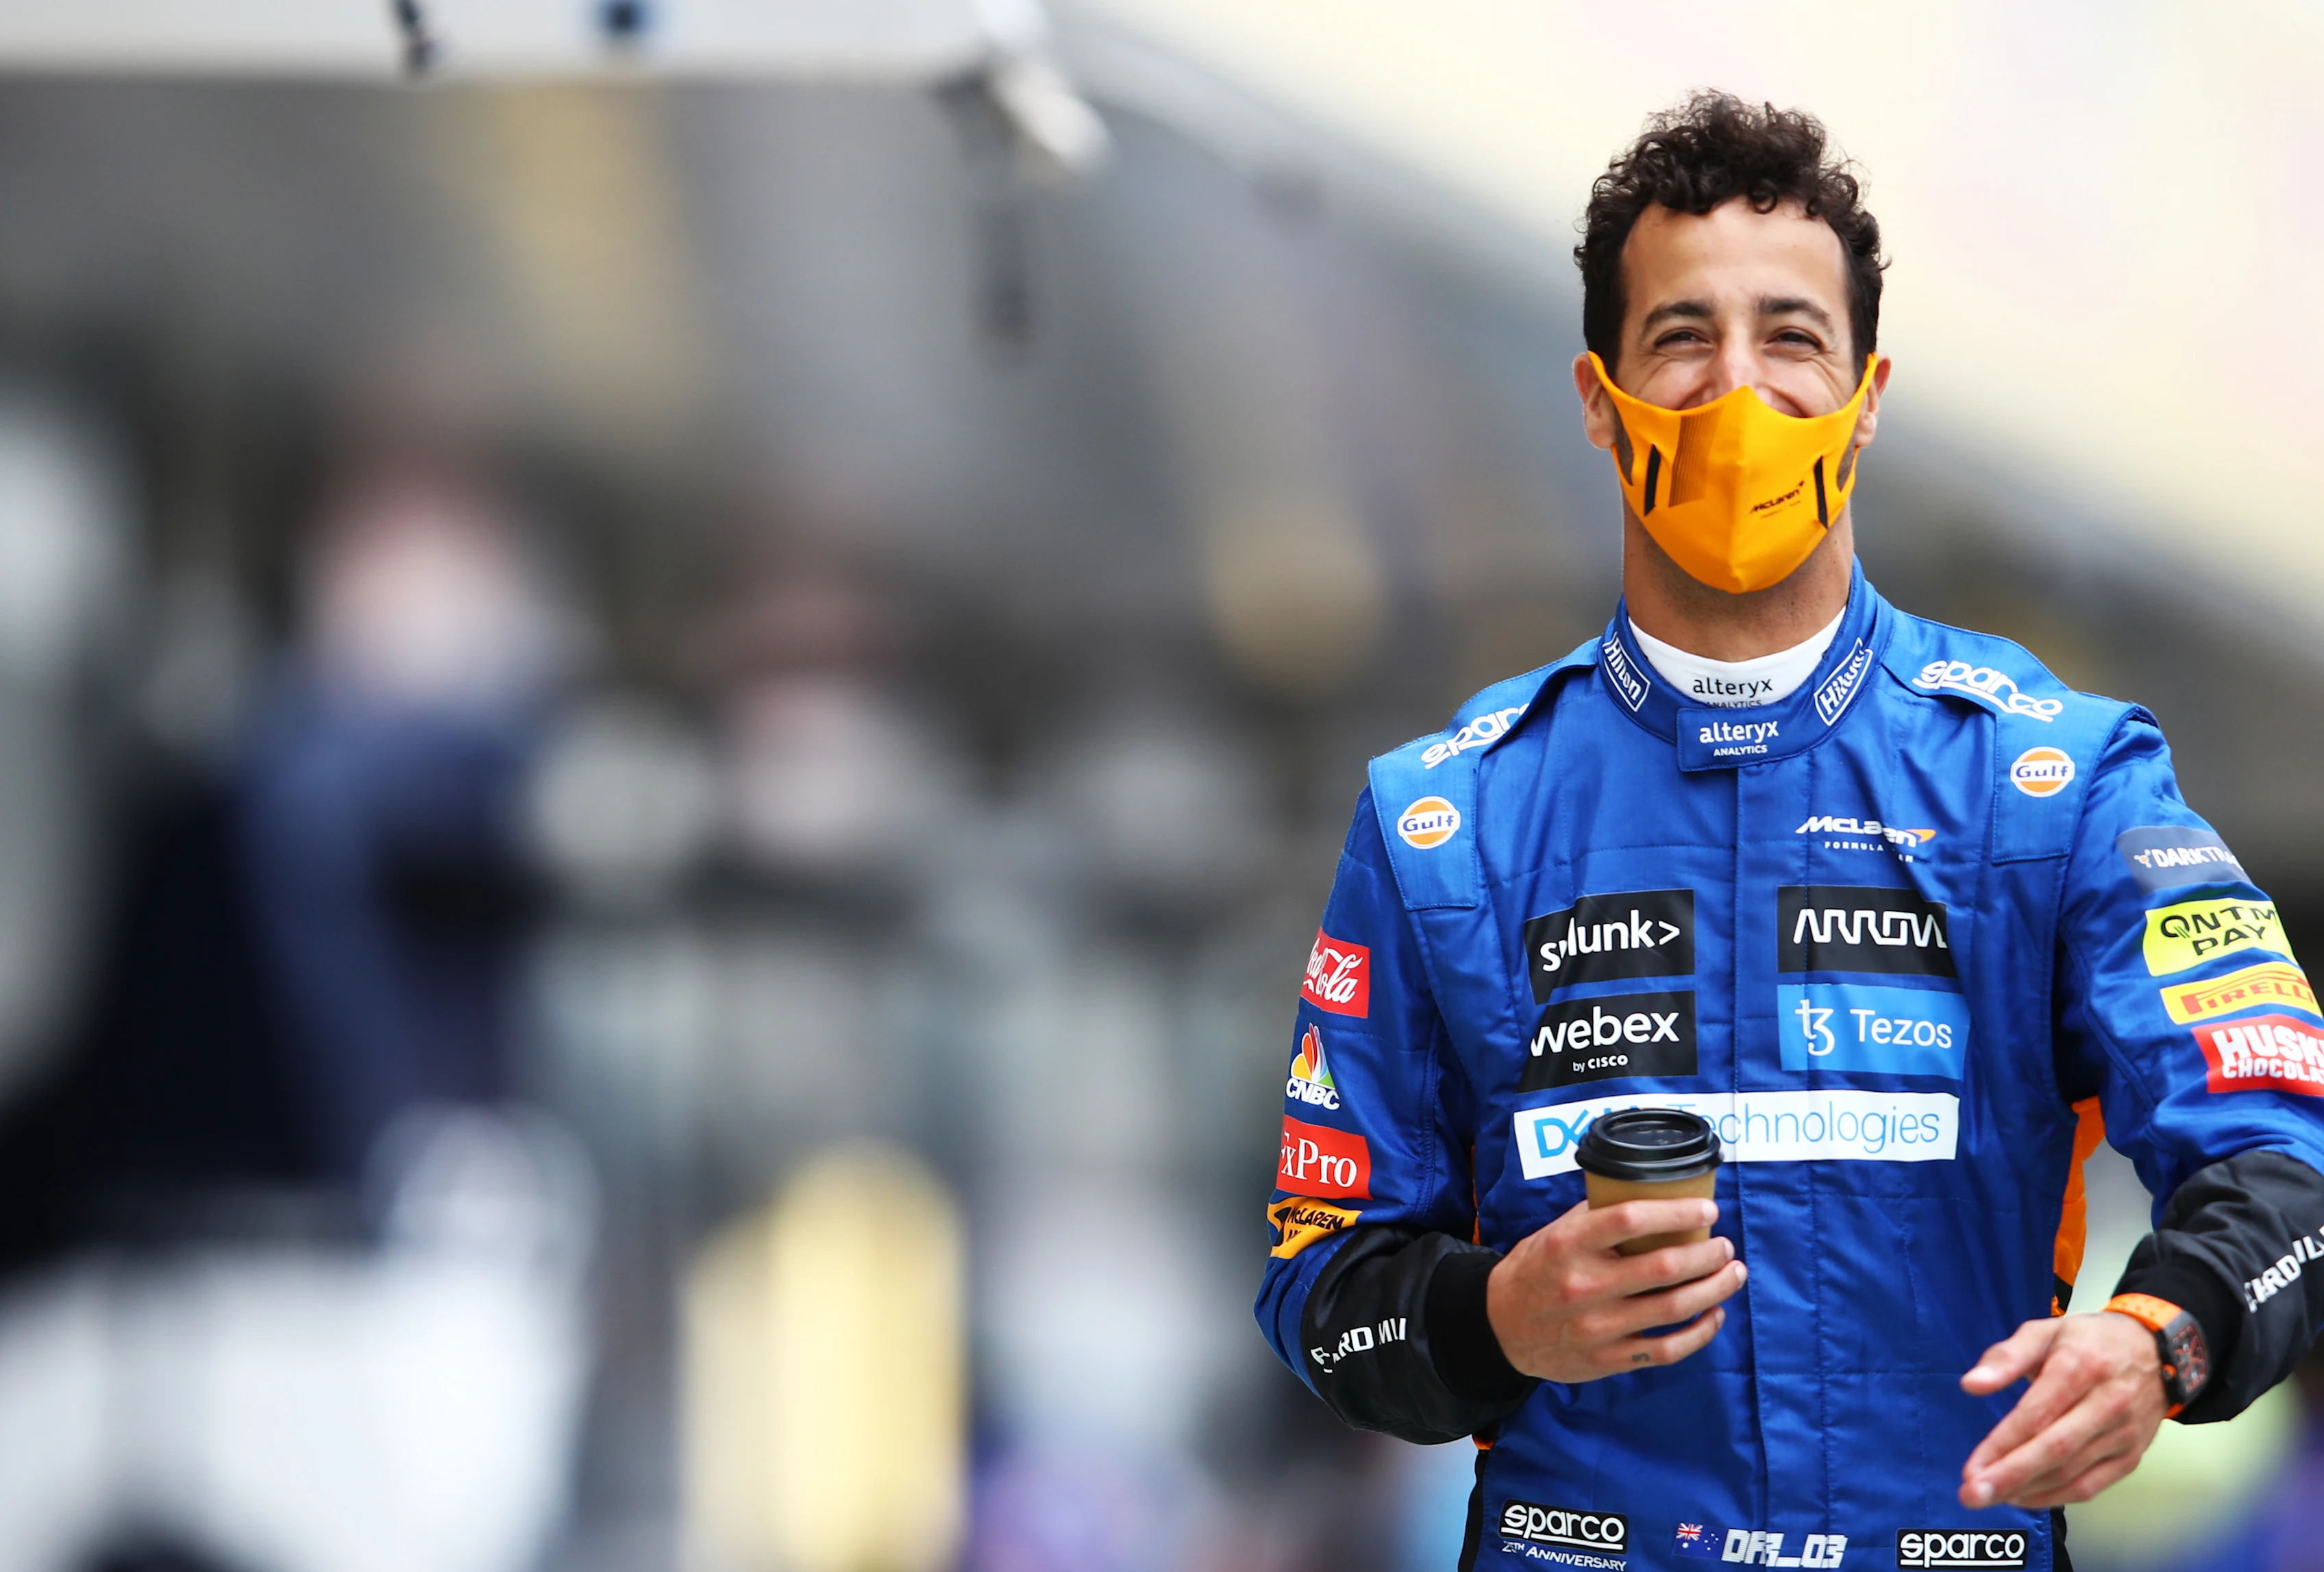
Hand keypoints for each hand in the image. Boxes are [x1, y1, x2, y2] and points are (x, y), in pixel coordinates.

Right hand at [1484, 1197, 1745, 1382]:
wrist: (1500, 1327)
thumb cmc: (1535, 1271)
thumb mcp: (1554, 1233)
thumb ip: (1595, 1216)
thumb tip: (1650, 1197)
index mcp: (1569, 1245)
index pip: (1630, 1219)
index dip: (1677, 1212)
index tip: (1707, 1210)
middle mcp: (1584, 1286)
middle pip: (1664, 1266)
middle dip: (1708, 1253)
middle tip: (1724, 1245)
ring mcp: (1599, 1327)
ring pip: (1674, 1307)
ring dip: (1714, 1288)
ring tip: (1733, 1273)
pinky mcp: (1609, 1359)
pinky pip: (1668, 1348)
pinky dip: (1700, 1332)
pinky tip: (1714, 1315)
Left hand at [1958, 1312, 2166, 1508]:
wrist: (2156, 1353)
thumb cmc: (2089, 1341)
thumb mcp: (2044, 1332)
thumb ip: (2006, 1357)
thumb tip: (1970, 1385)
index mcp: (2081, 1366)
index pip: (2036, 1414)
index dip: (2001, 1444)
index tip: (1970, 1467)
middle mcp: (2107, 1404)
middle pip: (2055, 1449)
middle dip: (2010, 1476)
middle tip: (1973, 1495)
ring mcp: (2123, 1434)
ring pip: (2071, 1472)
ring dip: (2027, 1489)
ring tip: (1989, 1496)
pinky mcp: (2131, 1457)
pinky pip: (2091, 1486)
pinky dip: (2055, 1496)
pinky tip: (2023, 1496)